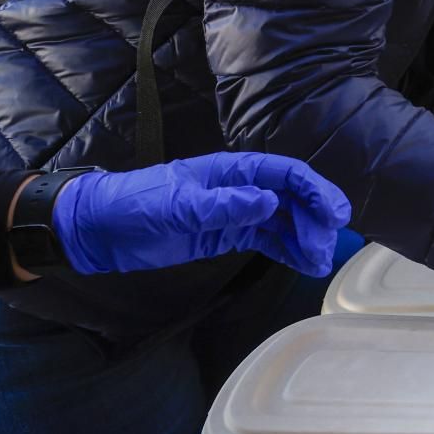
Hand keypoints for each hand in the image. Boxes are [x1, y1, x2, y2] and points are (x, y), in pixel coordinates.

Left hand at [52, 152, 351, 277]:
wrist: (97, 228)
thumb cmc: (135, 205)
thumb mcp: (178, 206)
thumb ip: (224, 205)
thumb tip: (271, 203)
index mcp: (231, 170)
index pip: (285, 174)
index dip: (315, 190)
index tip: (335, 213)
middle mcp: (239, 188)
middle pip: (291, 198)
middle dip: (314, 219)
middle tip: (325, 247)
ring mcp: (233, 212)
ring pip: (283, 221)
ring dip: (303, 238)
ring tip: (318, 262)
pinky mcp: (223, 235)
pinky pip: (264, 239)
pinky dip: (286, 250)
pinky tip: (303, 263)